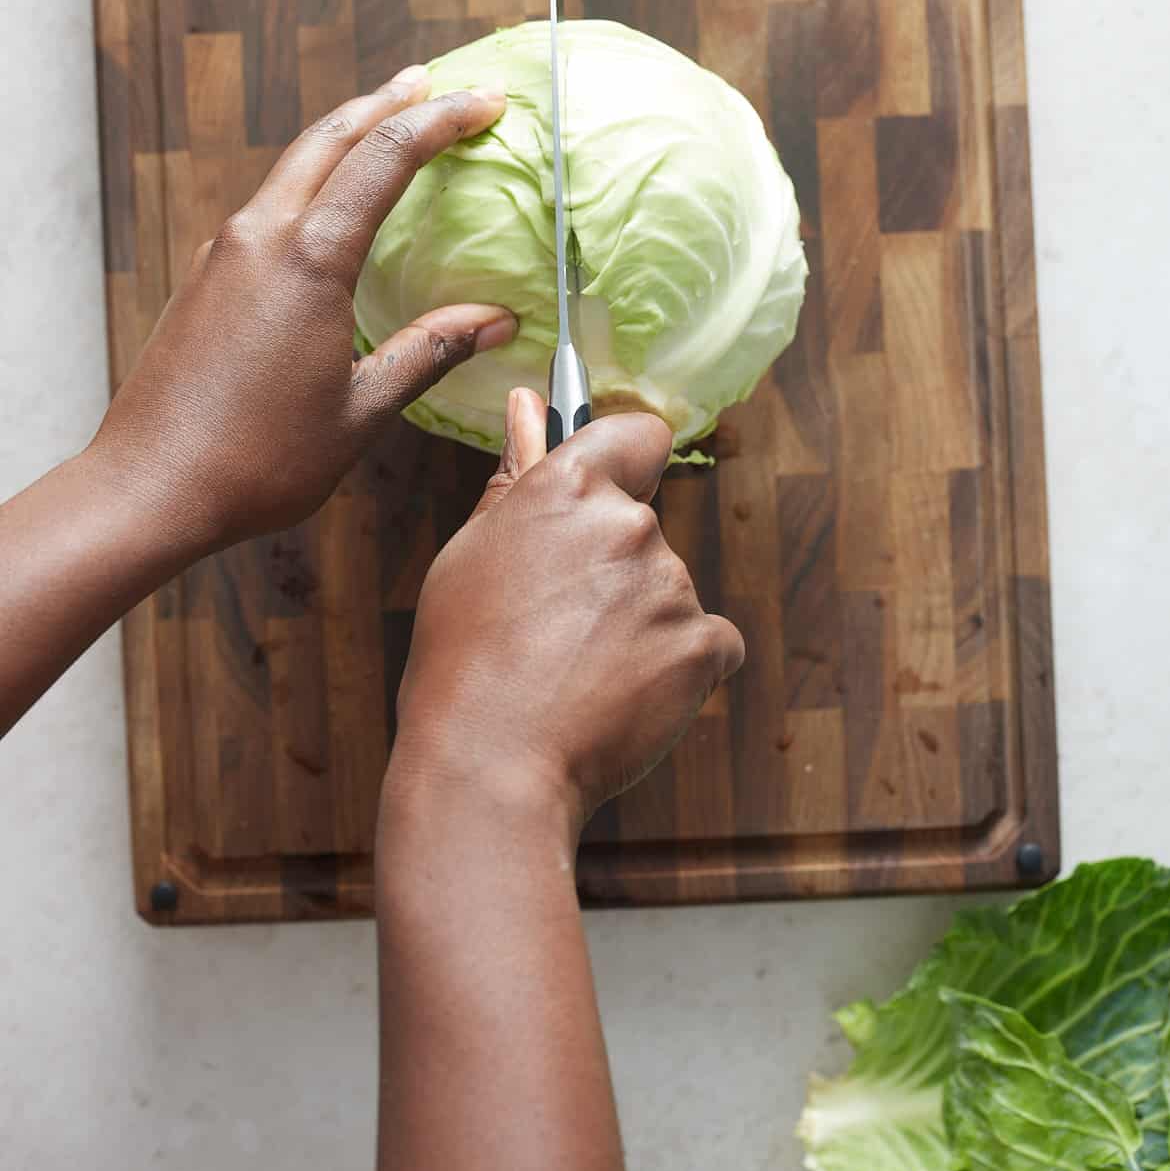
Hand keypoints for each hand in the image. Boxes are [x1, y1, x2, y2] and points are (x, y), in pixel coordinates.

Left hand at [88, 68, 514, 555]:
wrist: (149, 486)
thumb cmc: (255, 460)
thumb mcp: (361, 411)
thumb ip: (429, 351)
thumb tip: (495, 320)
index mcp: (309, 260)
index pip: (386, 157)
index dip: (442, 120)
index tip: (485, 102)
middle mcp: (260, 237)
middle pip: (330, 138)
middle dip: (386, 103)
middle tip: (432, 82)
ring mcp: (224, 252)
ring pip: (293, 166)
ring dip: (345, 135)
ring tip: (386, 122)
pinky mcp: (206, 276)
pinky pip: (269, 204)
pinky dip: (312, 180)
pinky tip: (328, 203)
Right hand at [383, 389, 744, 837]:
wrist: (490, 766)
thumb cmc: (462, 660)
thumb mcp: (471, 553)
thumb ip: (515, 473)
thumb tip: (526, 403)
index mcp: (568, 484)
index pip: (638, 435)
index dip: (628, 464)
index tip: (609, 493)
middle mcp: (629, 521)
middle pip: (641, 526)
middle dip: (611, 568)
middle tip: (554, 626)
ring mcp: (673, 583)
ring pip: (668, 591)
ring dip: (637, 623)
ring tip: (573, 674)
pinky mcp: (705, 644)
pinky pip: (706, 645)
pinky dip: (676, 671)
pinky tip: (621, 698)